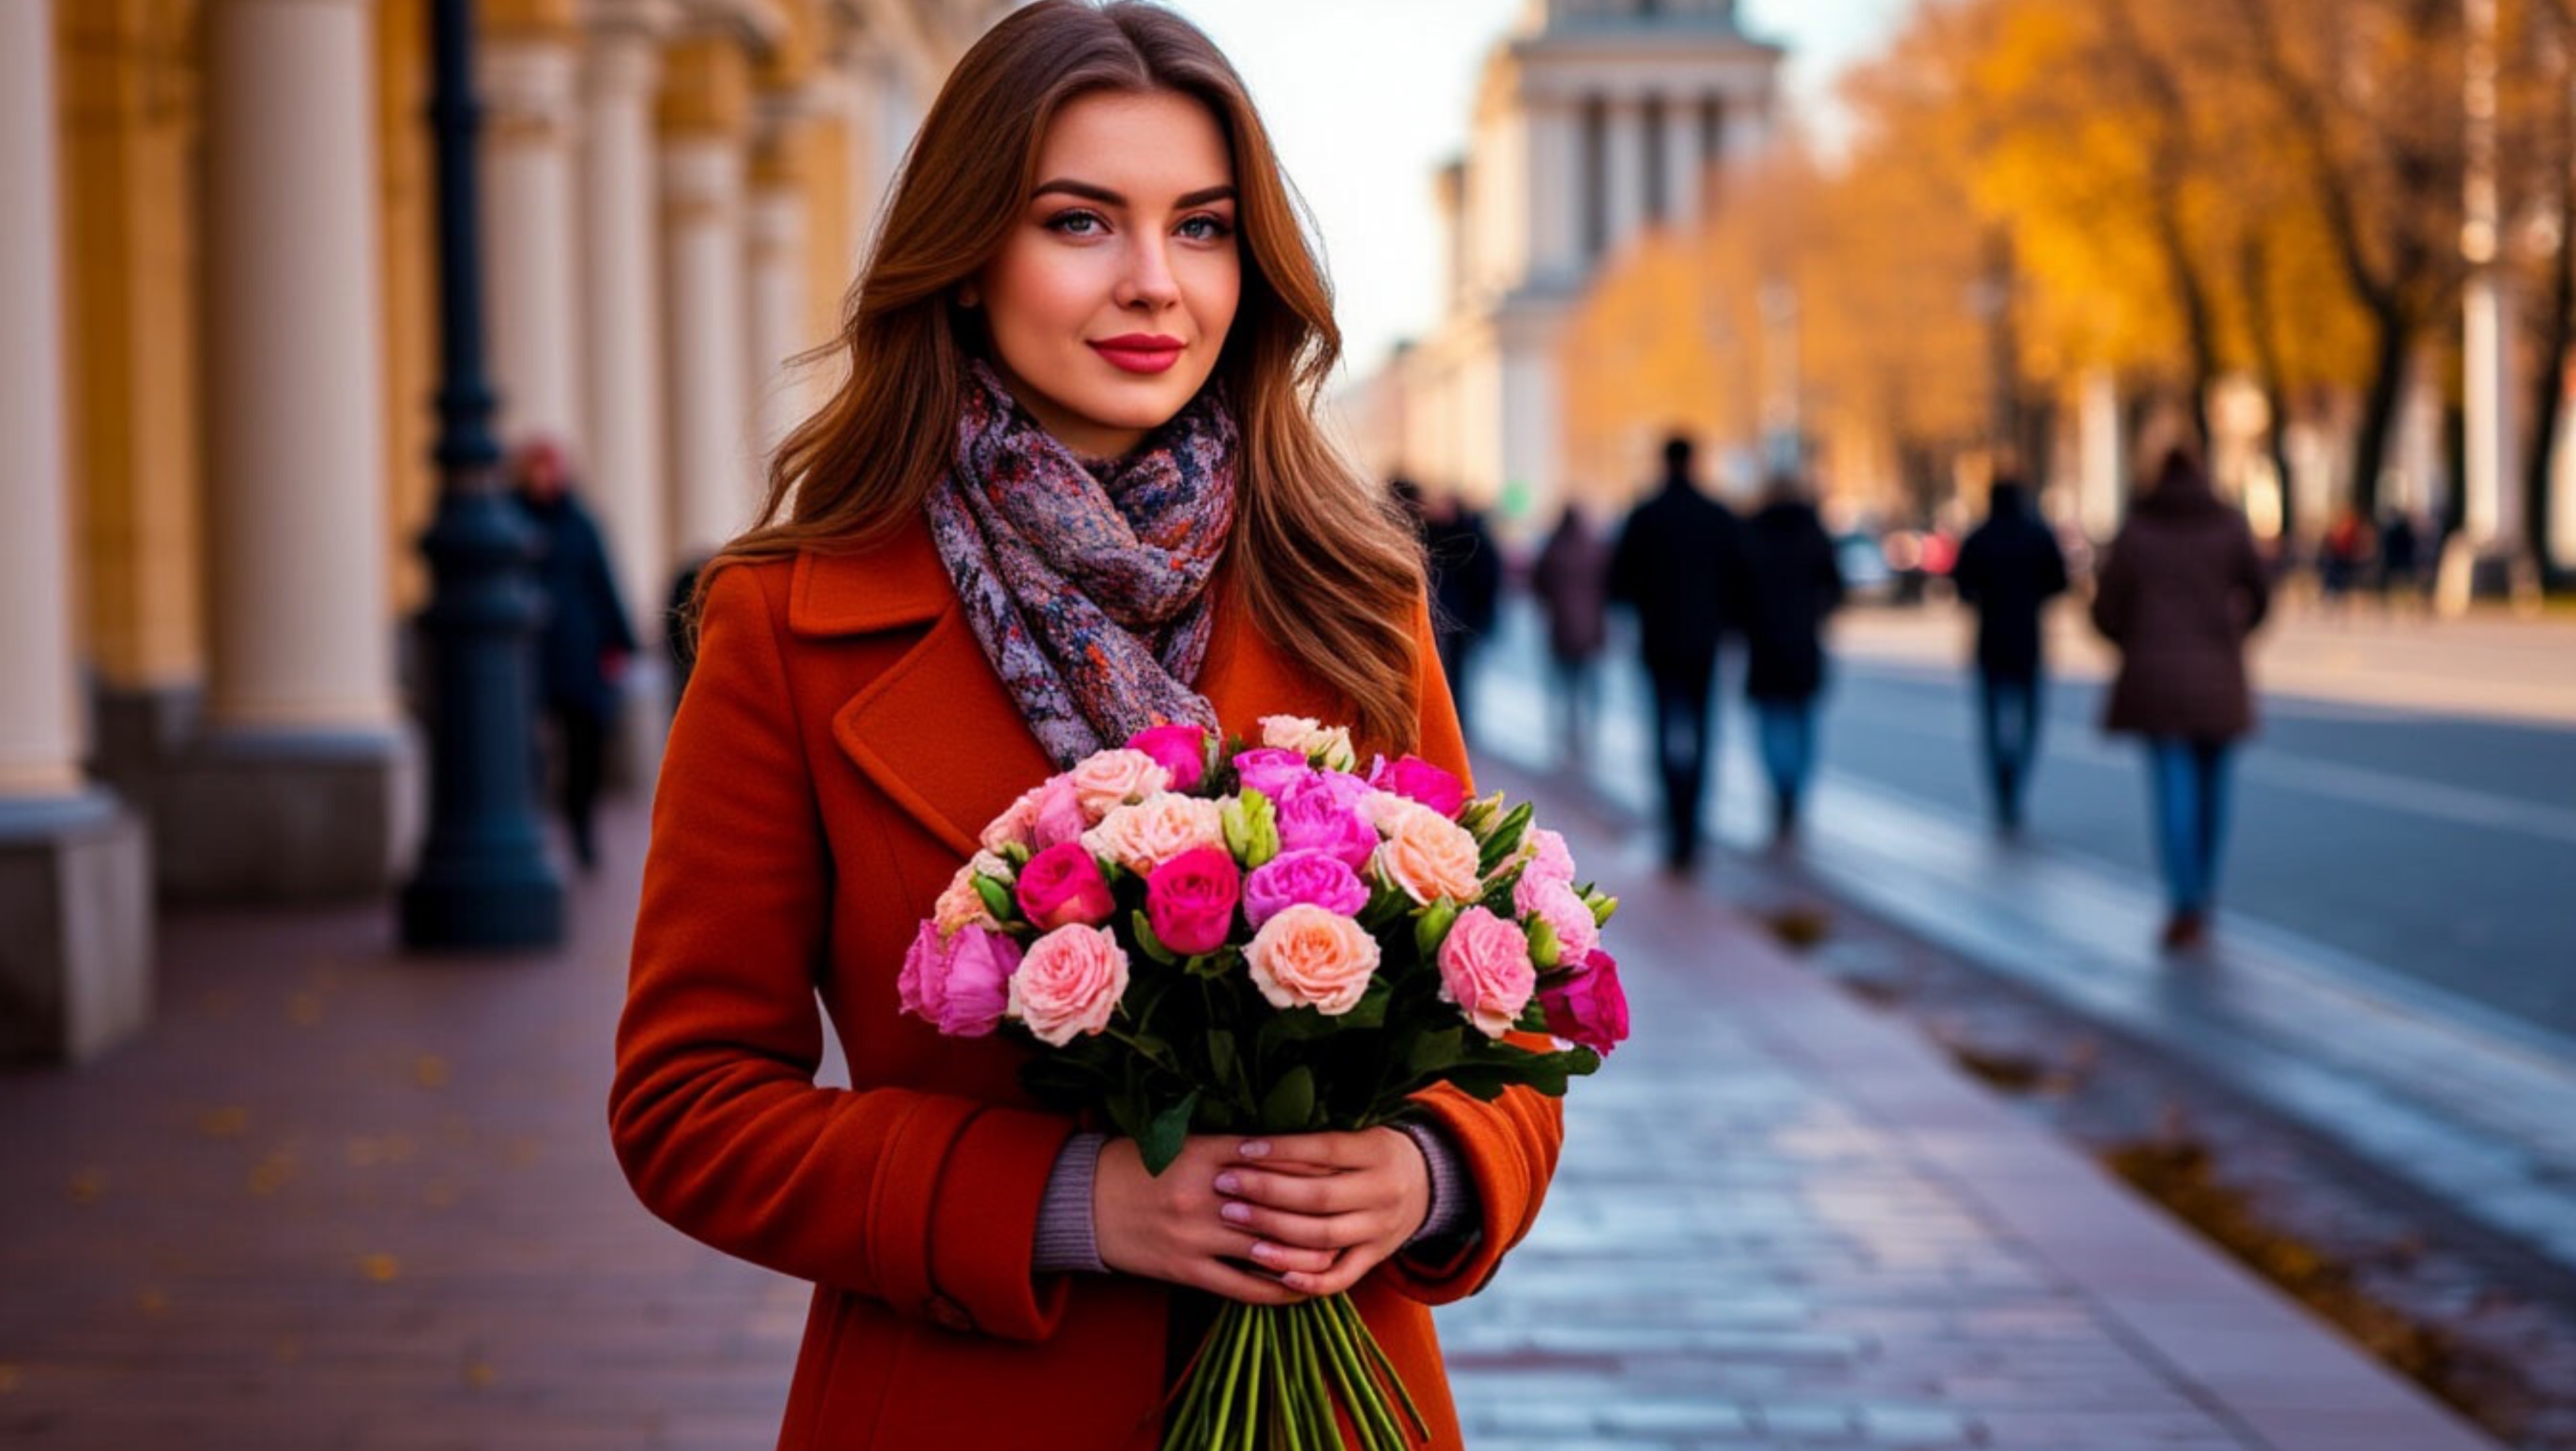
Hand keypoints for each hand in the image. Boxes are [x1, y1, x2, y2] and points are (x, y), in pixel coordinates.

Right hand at [1092, 1136, 1324, 1305]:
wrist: (1083, 1200)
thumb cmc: (1138, 1164)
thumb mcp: (1180, 1143)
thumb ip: (1229, 1145)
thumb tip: (1283, 1147)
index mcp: (1205, 1154)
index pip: (1274, 1160)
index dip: (1312, 1168)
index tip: (1342, 1172)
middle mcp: (1204, 1194)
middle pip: (1278, 1207)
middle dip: (1319, 1214)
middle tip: (1352, 1214)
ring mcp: (1195, 1236)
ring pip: (1266, 1251)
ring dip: (1305, 1256)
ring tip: (1337, 1254)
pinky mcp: (1186, 1269)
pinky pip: (1241, 1286)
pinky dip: (1275, 1289)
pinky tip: (1298, 1287)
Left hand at [1204, 1129, 1430, 1297]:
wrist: (1429, 1182)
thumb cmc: (1374, 1150)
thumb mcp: (1359, 1131)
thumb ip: (1318, 1136)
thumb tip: (1255, 1134)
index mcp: (1377, 1152)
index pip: (1325, 1150)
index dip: (1282, 1150)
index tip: (1240, 1149)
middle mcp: (1383, 1191)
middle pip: (1319, 1196)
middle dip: (1266, 1192)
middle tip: (1224, 1185)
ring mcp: (1381, 1229)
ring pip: (1324, 1238)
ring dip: (1274, 1233)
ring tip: (1234, 1220)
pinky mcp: (1376, 1257)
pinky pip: (1342, 1277)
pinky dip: (1309, 1280)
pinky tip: (1274, 1273)